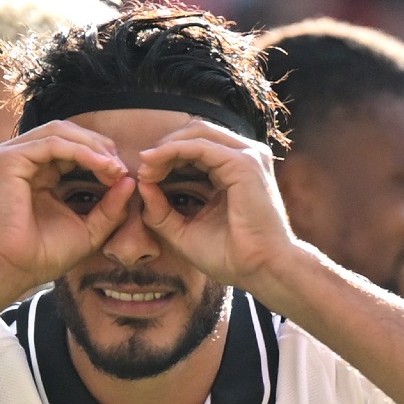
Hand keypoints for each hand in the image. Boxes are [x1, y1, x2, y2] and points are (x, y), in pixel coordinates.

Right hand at [0, 121, 134, 295]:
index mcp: (38, 172)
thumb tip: (130, 180)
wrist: (13, 270)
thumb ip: (110, 207)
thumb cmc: (44, 255)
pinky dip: (81, 151)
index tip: (124, 175)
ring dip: (93, 147)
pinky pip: (53, 143)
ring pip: (61, 132)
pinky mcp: (8, 159)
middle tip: (121, 168)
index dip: (101, 155)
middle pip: (67, 132)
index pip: (72, 147)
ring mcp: (12, 156)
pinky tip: (100, 166)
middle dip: (99, 146)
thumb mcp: (89, 229)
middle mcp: (23, 160)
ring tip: (114, 167)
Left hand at [134, 120, 308, 289]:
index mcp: (235, 171)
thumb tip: (141, 184)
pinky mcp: (243, 163)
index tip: (143, 177)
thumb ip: (161, 210)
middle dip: (164, 147)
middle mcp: (244, 157)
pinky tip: (154, 165)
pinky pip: (199, 146)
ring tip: (145, 168)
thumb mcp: (185, 231)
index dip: (166, 156)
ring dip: (165, 148)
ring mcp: (247, 156)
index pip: (196, 147)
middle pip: (195, 133)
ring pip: (196, 133)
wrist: (262, 270)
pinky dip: (172, 151)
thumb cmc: (231, 257)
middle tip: (142, 170)